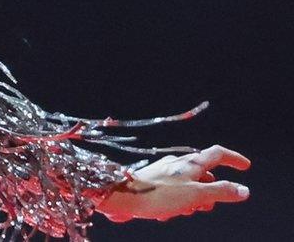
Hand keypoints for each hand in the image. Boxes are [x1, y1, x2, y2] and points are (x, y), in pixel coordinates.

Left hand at [97, 145, 250, 221]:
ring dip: (191, 201)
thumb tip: (244, 190)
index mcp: (190, 163)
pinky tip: (165, 213)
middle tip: (205, 207)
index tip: (245, 166)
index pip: (217, 154)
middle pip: (204, 173)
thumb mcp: (195, 195)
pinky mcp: (153, 183)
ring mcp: (165, 173)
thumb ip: (220, 192)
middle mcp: (178, 164)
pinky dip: (175, 204)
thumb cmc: (158, 194)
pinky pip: (172, 194)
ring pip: (188, 186)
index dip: (233, 158)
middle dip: (210, 192)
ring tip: (182, 211)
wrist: (122, 197)